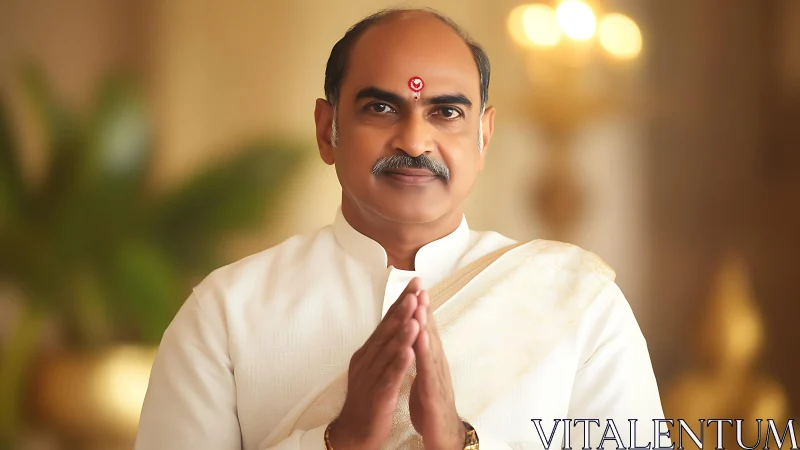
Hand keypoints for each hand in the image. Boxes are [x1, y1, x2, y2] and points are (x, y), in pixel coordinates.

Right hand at [329, 278, 422, 449]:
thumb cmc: (368, 398)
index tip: (416, 284)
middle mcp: (367, 360)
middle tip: (416, 290)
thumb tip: (395, 321)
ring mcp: (370, 377)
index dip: (401, 302)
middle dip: (402, 309)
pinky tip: (409, 352)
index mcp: (368, 352)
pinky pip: (389, 377)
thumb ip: (383, 345)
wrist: (354, 432)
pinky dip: (399, 363)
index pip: (386, 322)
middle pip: (386, 331)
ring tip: (414, 314)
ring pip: (388, 351)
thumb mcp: (374, 367)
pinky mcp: (377, 396)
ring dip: (402, 332)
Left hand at [409, 290, 465, 449]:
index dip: (421, 309)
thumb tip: (417, 335)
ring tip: (420, 305)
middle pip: (430, 333)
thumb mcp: (424, 376)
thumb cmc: (431, 406)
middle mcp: (437, 365)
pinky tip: (419, 340)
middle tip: (419, 286)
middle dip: (424, 309)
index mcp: (431, 360)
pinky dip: (424, 355)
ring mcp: (437, 379)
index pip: (425, 330)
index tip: (415, 286)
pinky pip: (427, 372)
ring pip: (430, 348)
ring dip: (426, 326)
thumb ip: (422, 355)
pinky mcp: (433, 395)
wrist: (442, 435)